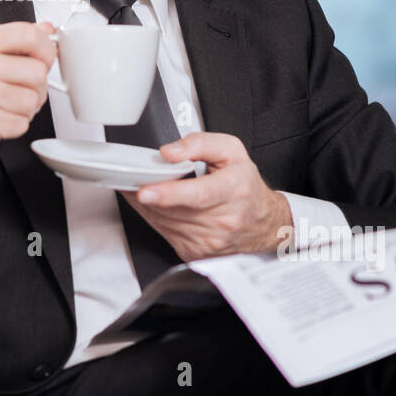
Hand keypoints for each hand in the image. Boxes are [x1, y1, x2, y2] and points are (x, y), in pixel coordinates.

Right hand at [0, 21, 56, 191]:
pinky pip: (22, 123)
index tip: (44, 60)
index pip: (28, 35)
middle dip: (35, 88)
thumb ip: (10, 42)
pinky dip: (13, 127)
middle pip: (37, 71)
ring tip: (1, 108)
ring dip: (24, 110)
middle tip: (17, 93)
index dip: (46, 50)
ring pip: (33, 100)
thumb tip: (45, 29)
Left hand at [129, 131, 292, 260]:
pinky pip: (163, 232)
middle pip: (173, 209)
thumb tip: (169, 153)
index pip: (198, 195)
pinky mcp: (196, 252)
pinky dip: (153, 216)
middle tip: (133, 177)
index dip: (168, 194)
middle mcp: (222, 221)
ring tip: (144, 185)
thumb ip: (199, 144)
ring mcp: (208, 241)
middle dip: (146, 193)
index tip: (145, 191)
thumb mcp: (231, 151)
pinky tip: (156, 203)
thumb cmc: (244, 186)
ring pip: (162, 222)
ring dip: (146, 204)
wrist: (262, 223)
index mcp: (232, 190)